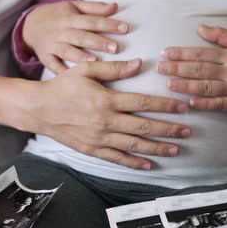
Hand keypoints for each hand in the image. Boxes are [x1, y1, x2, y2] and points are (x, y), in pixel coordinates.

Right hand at [22, 0, 128, 73]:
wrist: (29, 25)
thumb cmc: (57, 16)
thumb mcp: (73, 6)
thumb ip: (94, 8)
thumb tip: (115, 6)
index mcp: (70, 18)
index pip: (91, 20)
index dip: (108, 24)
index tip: (125, 28)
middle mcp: (61, 31)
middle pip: (81, 36)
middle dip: (97, 42)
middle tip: (115, 48)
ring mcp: (53, 45)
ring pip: (68, 51)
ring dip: (81, 56)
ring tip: (95, 61)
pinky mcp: (46, 57)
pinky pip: (53, 65)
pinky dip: (61, 71)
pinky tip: (72, 77)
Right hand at [24, 59, 190, 169]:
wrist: (39, 108)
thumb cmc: (63, 86)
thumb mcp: (86, 70)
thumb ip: (114, 68)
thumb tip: (139, 63)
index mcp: (107, 100)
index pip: (144, 103)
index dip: (165, 106)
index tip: (182, 107)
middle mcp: (106, 121)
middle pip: (144, 127)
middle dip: (168, 129)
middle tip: (187, 131)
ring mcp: (99, 138)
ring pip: (134, 145)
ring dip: (157, 148)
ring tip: (175, 149)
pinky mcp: (92, 149)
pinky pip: (117, 158)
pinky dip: (134, 163)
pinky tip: (149, 164)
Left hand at [157, 25, 226, 111]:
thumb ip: (221, 35)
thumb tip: (199, 28)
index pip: (201, 53)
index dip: (181, 53)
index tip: (165, 53)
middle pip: (199, 69)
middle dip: (177, 68)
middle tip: (160, 68)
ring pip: (206, 87)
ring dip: (186, 86)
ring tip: (169, 84)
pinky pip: (220, 104)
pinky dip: (206, 104)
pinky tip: (191, 103)